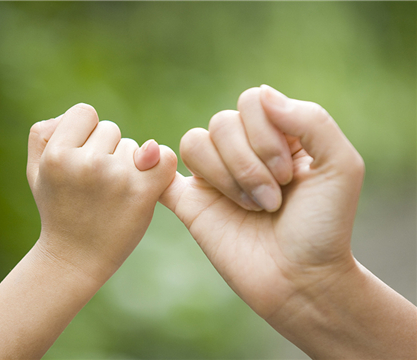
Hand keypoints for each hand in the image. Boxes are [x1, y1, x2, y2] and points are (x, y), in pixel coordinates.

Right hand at [27, 103, 176, 281]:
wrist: (75, 258)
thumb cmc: (58, 208)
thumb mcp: (36, 169)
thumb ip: (45, 131)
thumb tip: (90, 117)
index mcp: (57, 155)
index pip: (84, 112)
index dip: (85, 133)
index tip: (81, 156)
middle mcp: (87, 164)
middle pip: (111, 129)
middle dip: (106, 150)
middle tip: (94, 182)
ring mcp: (117, 178)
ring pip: (135, 146)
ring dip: (128, 164)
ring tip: (111, 194)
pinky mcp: (142, 193)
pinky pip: (165, 158)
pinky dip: (161, 165)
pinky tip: (148, 181)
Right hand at [160, 85, 363, 319]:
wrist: (301, 280)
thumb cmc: (324, 226)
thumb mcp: (341, 166)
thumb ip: (311, 121)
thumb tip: (262, 95)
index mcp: (277, 135)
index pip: (252, 102)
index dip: (266, 134)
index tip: (289, 176)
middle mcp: (243, 150)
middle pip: (222, 122)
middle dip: (250, 163)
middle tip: (274, 199)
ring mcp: (215, 175)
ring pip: (195, 142)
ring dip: (226, 176)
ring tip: (252, 207)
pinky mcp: (191, 201)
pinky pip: (162, 170)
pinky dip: (158, 166)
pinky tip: (181, 179)